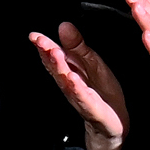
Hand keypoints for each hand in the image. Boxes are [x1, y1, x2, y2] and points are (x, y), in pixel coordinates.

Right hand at [27, 20, 132, 149]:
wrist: (115, 124)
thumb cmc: (103, 93)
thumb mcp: (92, 63)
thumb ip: (78, 46)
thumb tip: (63, 25)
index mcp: (70, 72)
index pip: (55, 58)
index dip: (44, 47)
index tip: (34, 36)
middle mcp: (71, 85)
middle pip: (57, 68)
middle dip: (47, 54)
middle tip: (39, 41)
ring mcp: (80, 98)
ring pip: (66, 81)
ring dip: (59, 67)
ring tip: (54, 52)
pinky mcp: (93, 109)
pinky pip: (83, 97)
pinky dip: (76, 88)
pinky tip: (72, 78)